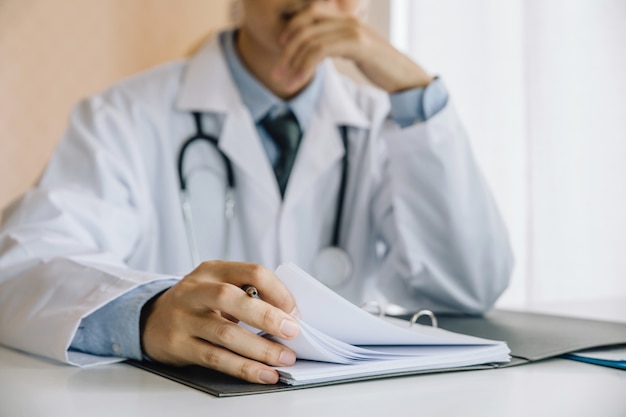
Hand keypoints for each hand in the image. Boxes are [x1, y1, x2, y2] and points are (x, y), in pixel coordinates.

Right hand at [140, 261, 299, 383]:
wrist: (151, 319)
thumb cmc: (196, 303)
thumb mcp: (217, 285)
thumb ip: (247, 292)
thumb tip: (289, 315)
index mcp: (212, 270)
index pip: (252, 272)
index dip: (279, 292)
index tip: (295, 312)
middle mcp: (195, 291)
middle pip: (232, 298)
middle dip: (267, 317)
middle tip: (292, 332)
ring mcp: (183, 318)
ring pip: (225, 333)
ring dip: (260, 348)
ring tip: (283, 358)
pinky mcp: (178, 345)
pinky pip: (216, 358)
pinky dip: (243, 368)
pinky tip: (263, 373)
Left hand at [273, 2, 433, 93]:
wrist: (406, 78)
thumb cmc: (380, 68)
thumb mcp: (355, 52)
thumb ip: (336, 46)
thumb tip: (316, 53)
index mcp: (346, 18)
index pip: (309, 13)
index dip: (291, 29)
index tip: (280, 51)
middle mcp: (348, 20)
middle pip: (304, 28)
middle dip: (285, 52)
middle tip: (277, 74)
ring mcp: (353, 30)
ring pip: (309, 41)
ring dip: (292, 64)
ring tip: (284, 83)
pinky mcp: (357, 45)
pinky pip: (320, 52)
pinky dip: (305, 67)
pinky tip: (299, 81)